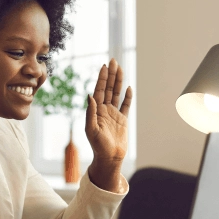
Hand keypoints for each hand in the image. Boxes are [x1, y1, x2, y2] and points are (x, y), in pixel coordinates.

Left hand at [85, 59, 131, 190]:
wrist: (109, 158)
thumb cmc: (98, 146)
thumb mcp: (91, 129)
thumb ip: (90, 112)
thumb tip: (89, 96)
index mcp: (96, 110)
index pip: (99, 90)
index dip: (102, 78)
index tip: (104, 66)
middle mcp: (104, 110)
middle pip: (108, 88)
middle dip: (110, 75)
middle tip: (113, 61)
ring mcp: (113, 114)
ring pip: (117, 93)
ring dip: (118, 81)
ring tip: (120, 68)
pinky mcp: (122, 120)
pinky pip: (125, 105)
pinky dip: (127, 97)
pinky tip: (128, 87)